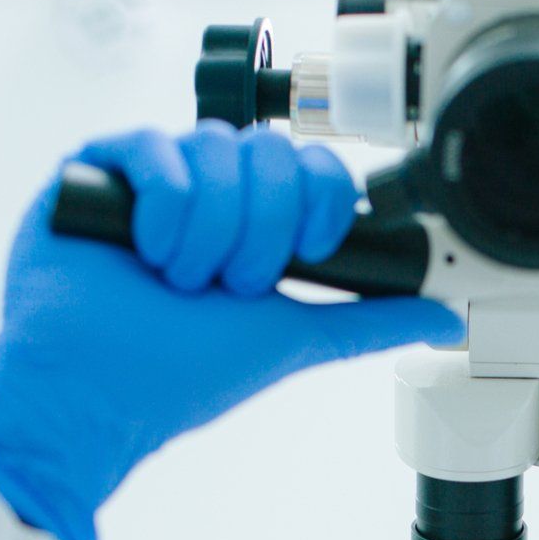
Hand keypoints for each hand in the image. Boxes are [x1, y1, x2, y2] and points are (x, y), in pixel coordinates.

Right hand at [0, 121, 464, 539]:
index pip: (311, 165)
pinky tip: (145, 251)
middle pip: (270, 150)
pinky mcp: (96, 168)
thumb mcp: (296, 339)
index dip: (319, 201)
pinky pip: (154, 146)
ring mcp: (151, 177)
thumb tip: (444, 317)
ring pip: (217, 146)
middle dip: (262, 231)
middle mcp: (206, 192)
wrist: (94, 393)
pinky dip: (163, 206)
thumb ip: (369, 320)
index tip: (308, 250)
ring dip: (210, 230)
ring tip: (180, 280)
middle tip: (231, 284)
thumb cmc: (178, 373)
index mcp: (253, 222)